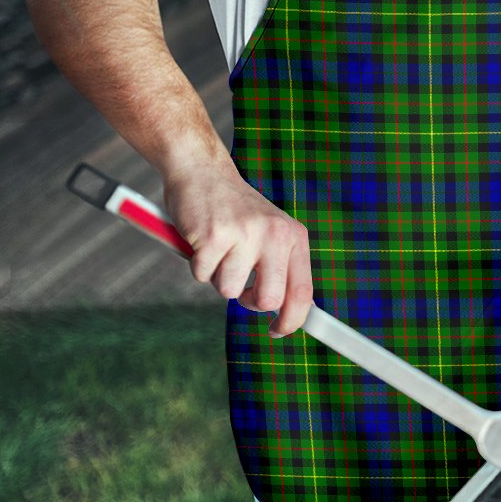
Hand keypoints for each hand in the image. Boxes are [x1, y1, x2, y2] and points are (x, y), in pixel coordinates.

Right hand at [163, 163, 312, 336]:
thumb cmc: (235, 210)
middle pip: (269, 300)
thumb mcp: (270, 232)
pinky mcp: (214, 236)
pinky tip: (202, 240)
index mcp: (294, 236)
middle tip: (240, 286)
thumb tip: (288, 313)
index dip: (292, 320)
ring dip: (218, 277)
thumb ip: (281, 267)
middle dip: (249, 302)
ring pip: (229, 290)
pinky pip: (202, 275)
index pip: (303, 292)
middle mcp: (275, 234)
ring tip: (219, 249)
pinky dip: (197, 264)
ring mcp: (245, 234)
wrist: (203, 171)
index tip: (279, 331)